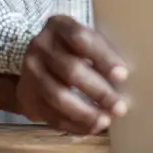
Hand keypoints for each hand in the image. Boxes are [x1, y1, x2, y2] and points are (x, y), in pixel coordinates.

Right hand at [15, 15, 129, 134]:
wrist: (39, 60)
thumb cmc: (76, 49)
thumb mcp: (87, 40)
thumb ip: (104, 52)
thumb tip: (126, 77)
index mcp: (59, 26)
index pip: (81, 39)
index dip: (103, 57)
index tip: (123, 75)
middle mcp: (40, 46)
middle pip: (71, 70)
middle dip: (98, 91)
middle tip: (120, 106)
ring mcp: (30, 71)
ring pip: (58, 96)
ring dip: (85, 112)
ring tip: (106, 121)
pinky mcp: (26, 95)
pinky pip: (50, 114)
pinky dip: (73, 124)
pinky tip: (91, 127)